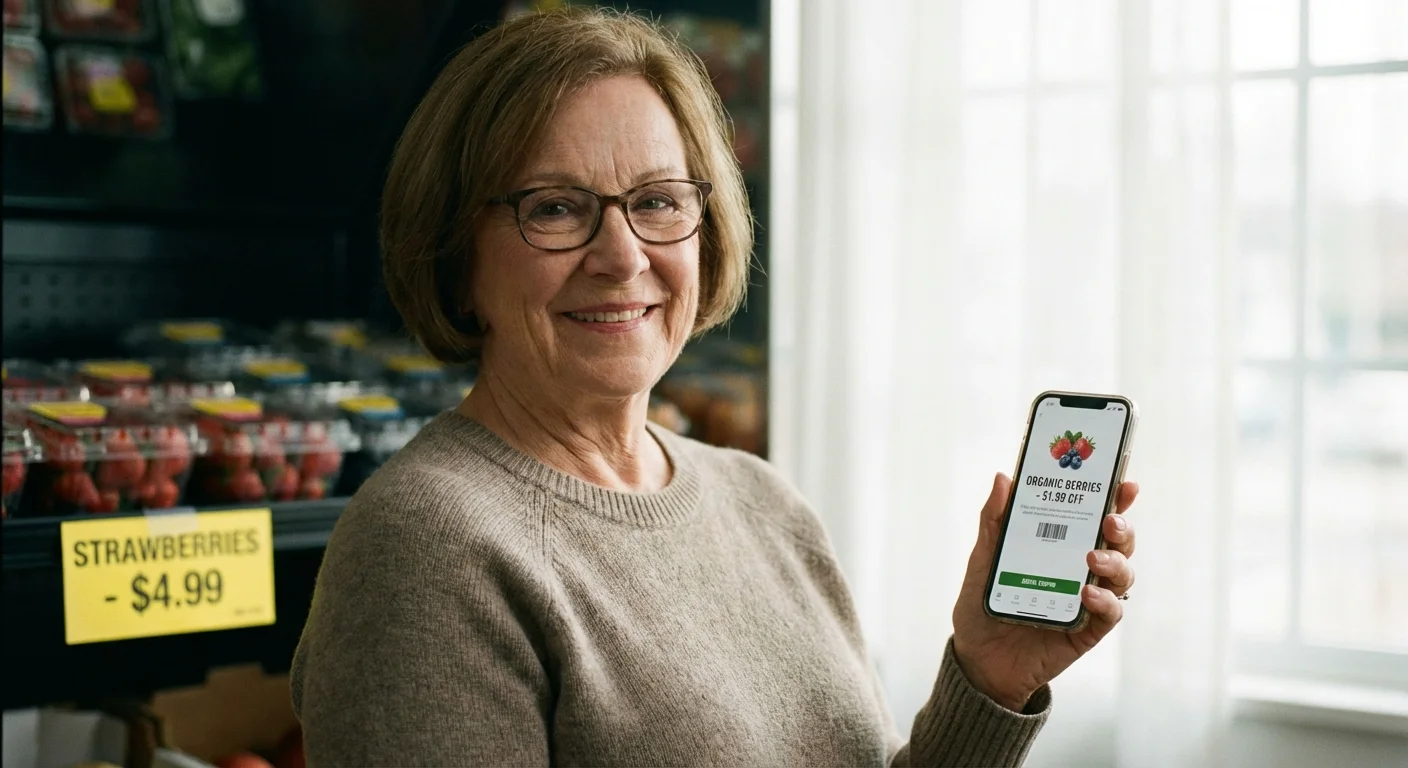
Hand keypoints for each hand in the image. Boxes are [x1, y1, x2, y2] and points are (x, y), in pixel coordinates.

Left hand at [950, 473, 1138, 710]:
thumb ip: (994, 522)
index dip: (1115, 499)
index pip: (1094, 517)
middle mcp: (1081, 569)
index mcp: (1061, 545)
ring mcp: (1088, 599)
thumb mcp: (983, 560)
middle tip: (1110, 521)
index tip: (1125, 484)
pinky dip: (1105, 602)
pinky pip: (1110, 613)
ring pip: (1122, 575)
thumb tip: (1003, 478)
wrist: (978, 659)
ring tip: (1091, 560)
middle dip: (1121, 528)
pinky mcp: (1088, 630)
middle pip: (1117, 543)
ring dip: (1114, 563)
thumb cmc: (982, 604)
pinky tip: (1087, 596)